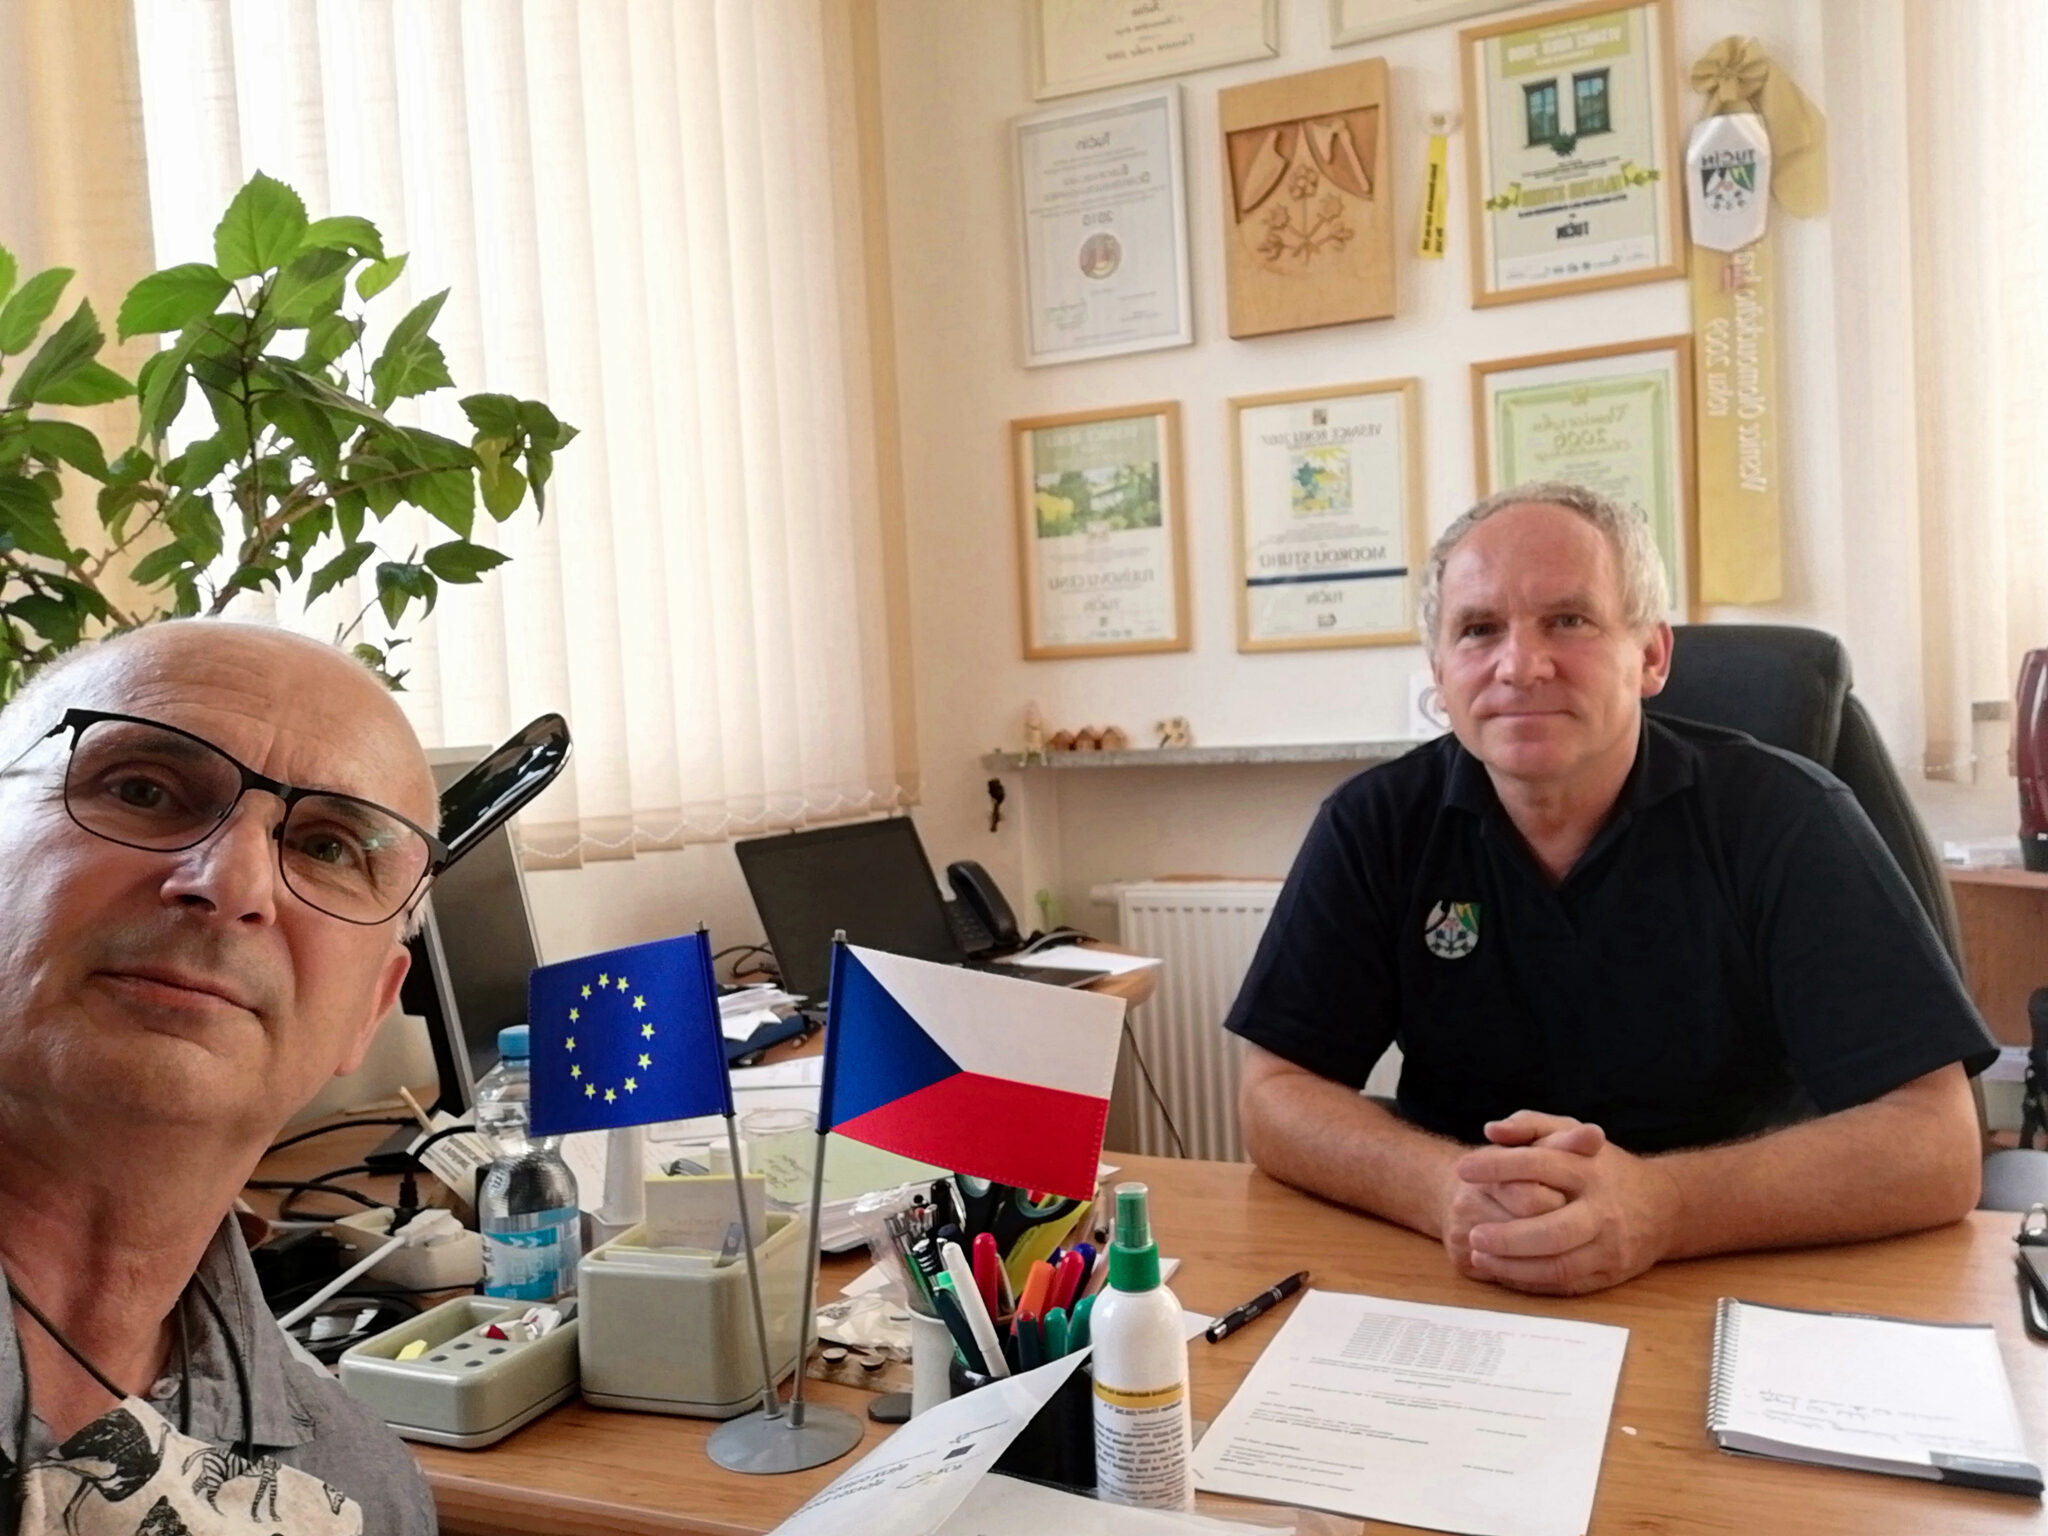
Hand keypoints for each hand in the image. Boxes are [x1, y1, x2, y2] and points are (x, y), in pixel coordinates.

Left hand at [1454, 1115, 1683, 1295]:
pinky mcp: (1610, 1274)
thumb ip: (1530, 1125)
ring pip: (1559, 1265)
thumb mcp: (1570, 1132)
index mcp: (1588, 1169)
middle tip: (1472, 1233)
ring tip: (1479, 1255)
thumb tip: (1491, 1131)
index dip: (1498, 1166)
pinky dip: (1530, 1281)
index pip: (1540, 1164)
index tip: (1462, 1169)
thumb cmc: (1602, 1166)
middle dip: (1508, 1237)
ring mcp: (1609, 1246)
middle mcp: (1602, 1209)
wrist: (1663, 1206)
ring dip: (1514, 1265)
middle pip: (1553, 1230)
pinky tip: (1502, 1271)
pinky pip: (1566, 1284)